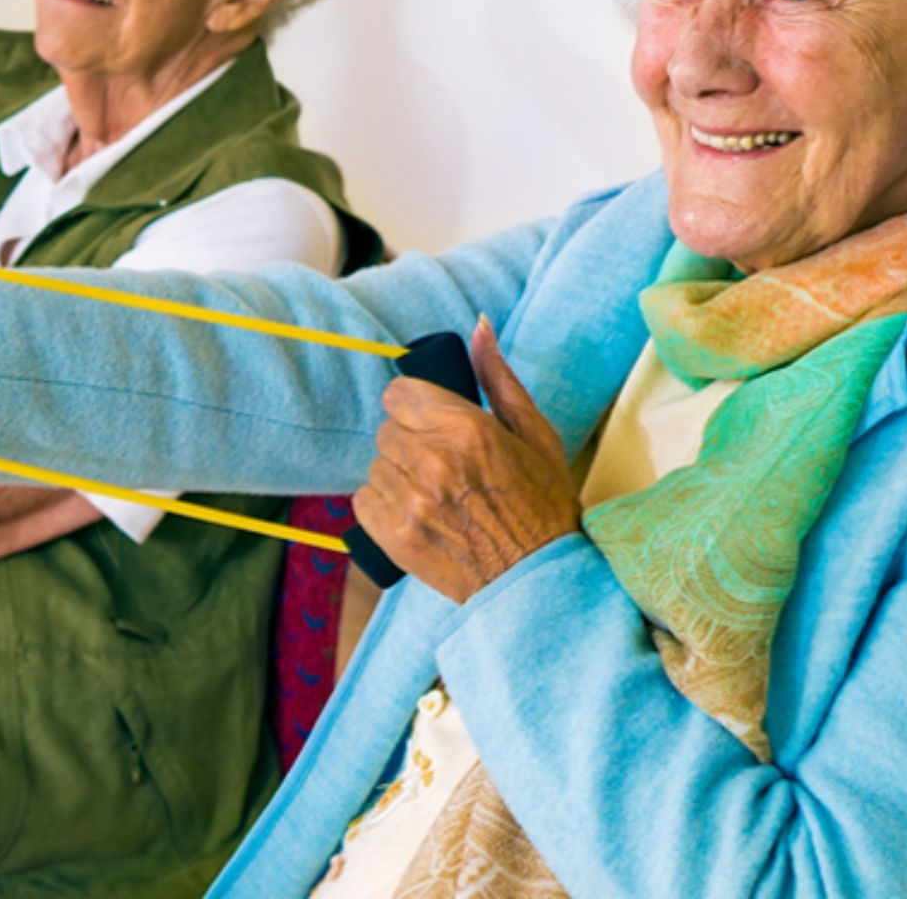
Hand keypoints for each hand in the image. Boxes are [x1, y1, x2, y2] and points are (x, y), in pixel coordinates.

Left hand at [353, 317, 580, 602]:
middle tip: (443, 464)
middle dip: (410, 440)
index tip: (432, 422)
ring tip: (436, 493)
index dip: (415, 405)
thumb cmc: (543, 506)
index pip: (399, 393)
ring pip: (376, 464)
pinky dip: (384, 504)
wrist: (537, 581)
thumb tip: (479, 326)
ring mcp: (411, 501)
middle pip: (387, 428)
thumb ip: (499, 377)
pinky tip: (419, 514)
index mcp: (467, 429)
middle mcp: (433, 461)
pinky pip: (363, 499)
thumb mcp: (535, 434)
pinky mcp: (394, 536)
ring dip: (399, 473)